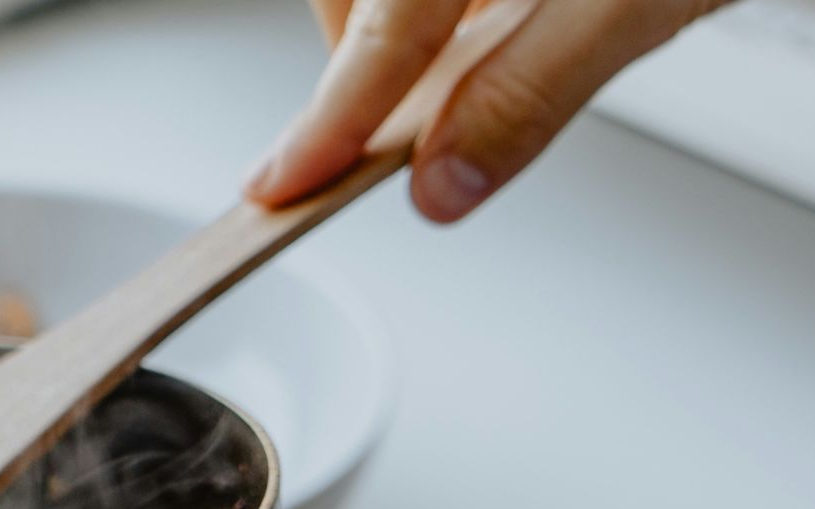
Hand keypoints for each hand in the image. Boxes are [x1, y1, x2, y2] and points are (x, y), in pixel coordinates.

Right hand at [247, 0, 729, 220]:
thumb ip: (530, 93)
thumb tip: (442, 184)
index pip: (382, 26)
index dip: (332, 115)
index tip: (283, 184)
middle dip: (380, 56)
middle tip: (435, 103)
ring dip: (405, 22)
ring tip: (500, 22)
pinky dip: (430, 0)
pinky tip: (495, 1)